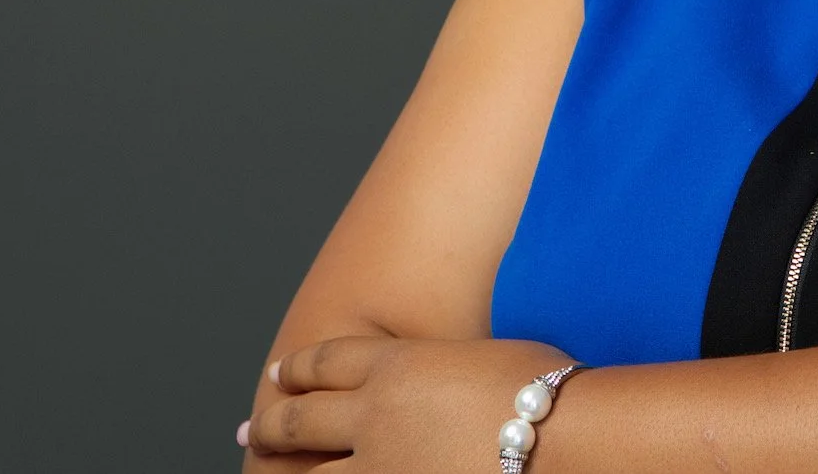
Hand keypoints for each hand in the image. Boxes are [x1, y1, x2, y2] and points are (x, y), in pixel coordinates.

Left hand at [245, 335, 573, 470]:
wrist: (564, 434)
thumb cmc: (547, 391)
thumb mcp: (486, 355)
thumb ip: (446, 369)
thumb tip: (442, 376)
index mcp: (399, 365)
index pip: (330, 361)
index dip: (300, 368)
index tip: (282, 374)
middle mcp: (375, 413)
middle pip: (303, 416)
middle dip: (273, 422)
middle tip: (253, 427)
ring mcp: (380, 466)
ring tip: (264, 468)